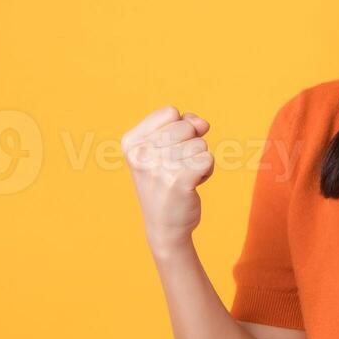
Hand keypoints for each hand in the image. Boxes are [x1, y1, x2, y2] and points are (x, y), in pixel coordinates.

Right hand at [123, 105, 213, 252]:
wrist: (164, 226)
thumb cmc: (165, 182)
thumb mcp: (165, 149)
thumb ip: (184, 125)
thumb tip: (203, 124)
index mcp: (131, 142)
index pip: (170, 112)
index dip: (180, 129)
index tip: (167, 152)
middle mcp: (140, 153)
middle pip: (186, 126)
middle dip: (191, 145)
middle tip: (177, 167)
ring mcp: (158, 167)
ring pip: (200, 143)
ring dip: (198, 160)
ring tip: (183, 177)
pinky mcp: (178, 180)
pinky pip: (208, 158)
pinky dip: (207, 171)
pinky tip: (192, 185)